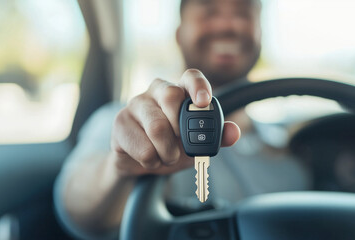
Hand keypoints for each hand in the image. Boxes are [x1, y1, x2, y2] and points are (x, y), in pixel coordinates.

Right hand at [110, 69, 240, 176]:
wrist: (140, 165)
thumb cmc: (171, 146)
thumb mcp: (196, 144)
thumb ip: (215, 137)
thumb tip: (234, 132)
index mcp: (179, 91)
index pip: (190, 76)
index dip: (198, 86)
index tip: (204, 102)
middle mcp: (156, 91)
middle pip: (171, 96)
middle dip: (180, 129)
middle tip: (181, 146)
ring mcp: (135, 104)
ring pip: (157, 127)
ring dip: (168, 152)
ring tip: (167, 157)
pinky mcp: (120, 122)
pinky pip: (142, 147)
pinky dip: (152, 161)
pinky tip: (149, 159)